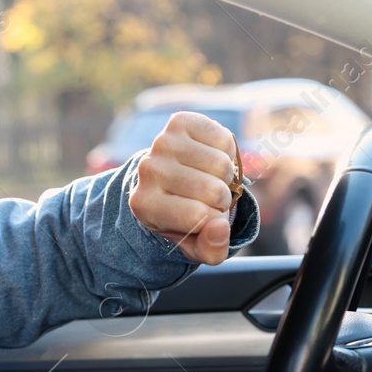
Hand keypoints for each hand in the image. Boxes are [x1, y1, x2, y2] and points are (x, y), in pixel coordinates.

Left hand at [128, 111, 238, 265]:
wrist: (170, 179)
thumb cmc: (185, 215)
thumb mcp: (196, 244)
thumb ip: (211, 249)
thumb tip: (220, 227)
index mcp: (144, 205)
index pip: (200, 217)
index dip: (215, 221)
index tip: (204, 217)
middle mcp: (147, 171)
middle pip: (214, 191)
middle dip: (222, 199)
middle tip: (208, 196)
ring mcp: (161, 143)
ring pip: (222, 165)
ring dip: (226, 175)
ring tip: (209, 177)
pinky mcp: (180, 122)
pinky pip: (224, 139)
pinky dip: (227, 151)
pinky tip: (210, 156)